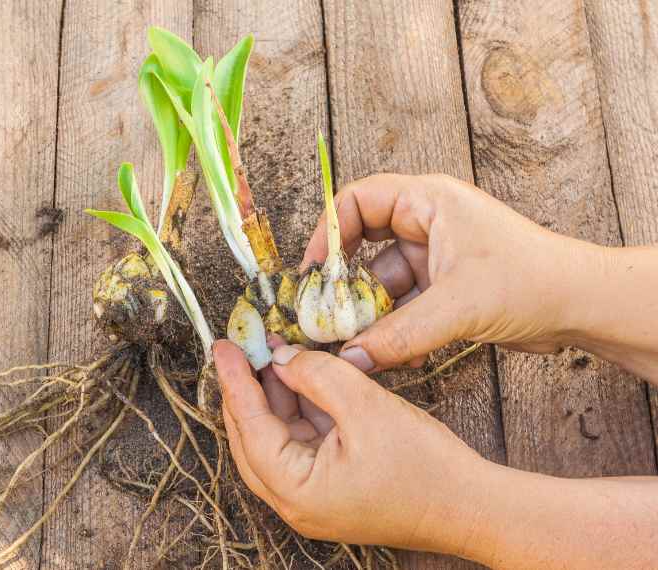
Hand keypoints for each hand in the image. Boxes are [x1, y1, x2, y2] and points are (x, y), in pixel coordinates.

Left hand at [214, 338, 657, 567]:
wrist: (472, 507)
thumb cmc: (425, 466)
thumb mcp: (366, 406)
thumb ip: (317, 375)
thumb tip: (282, 358)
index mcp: (296, 491)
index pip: (249, 426)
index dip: (234, 380)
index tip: (222, 345)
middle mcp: (294, 501)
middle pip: (252, 436)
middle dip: (247, 388)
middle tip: (241, 345)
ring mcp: (311, 497)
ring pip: (275, 437)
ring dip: (272, 395)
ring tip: (272, 351)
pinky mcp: (329, 487)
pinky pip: (300, 442)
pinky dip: (297, 408)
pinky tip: (299, 375)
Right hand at [301, 173, 601, 371]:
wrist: (581, 306)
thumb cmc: (532, 281)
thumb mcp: (458, 306)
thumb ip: (400, 334)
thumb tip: (352, 358)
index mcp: (428, 200)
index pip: (357, 201)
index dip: (327, 233)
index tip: (311, 272)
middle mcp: (426, 223)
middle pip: (361, 243)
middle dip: (343, 282)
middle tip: (324, 313)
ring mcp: (433, 256)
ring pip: (380, 281)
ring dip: (368, 314)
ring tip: (354, 344)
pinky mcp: (442, 287)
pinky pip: (401, 305)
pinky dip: (391, 328)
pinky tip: (388, 353)